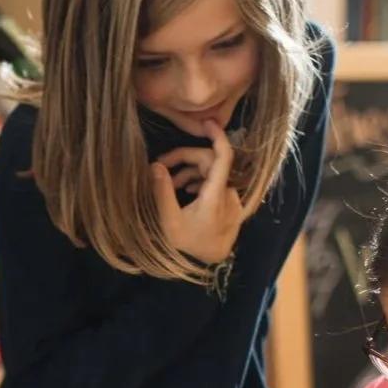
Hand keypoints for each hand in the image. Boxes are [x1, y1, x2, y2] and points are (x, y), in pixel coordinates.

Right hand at [151, 120, 243, 264]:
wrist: (209, 264)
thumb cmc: (188, 245)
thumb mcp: (169, 221)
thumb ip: (162, 191)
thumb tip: (154, 166)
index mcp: (215, 198)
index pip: (223, 159)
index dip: (218, 137)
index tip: (207, 123)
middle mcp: (228, 196)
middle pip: (210, 163)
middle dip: (185, 160)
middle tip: (161, 166)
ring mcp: (232, 200)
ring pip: (212, 173)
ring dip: (190, 172)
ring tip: (171, 184)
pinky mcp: (232, 204)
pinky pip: (217, 184)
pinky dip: (200, 182)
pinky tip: (186, 190)